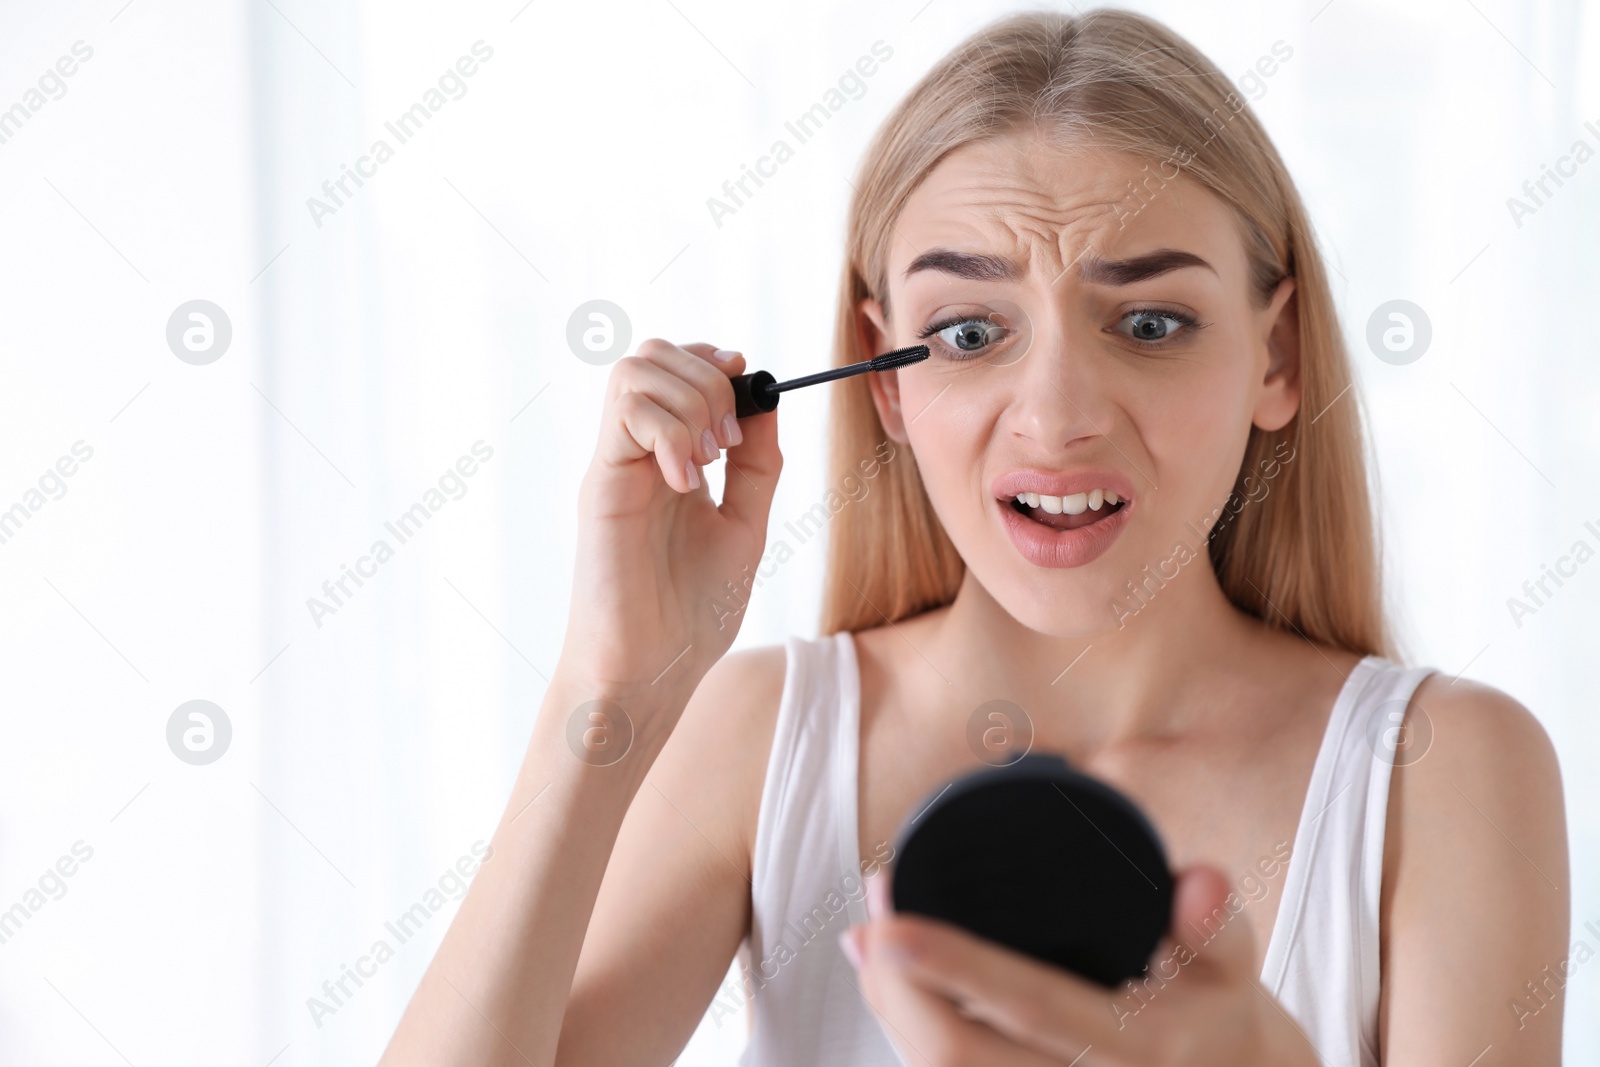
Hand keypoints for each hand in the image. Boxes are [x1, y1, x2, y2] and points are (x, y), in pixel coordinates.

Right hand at [560, 340, 781, 722]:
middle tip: (727, 444)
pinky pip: (625, 416)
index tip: (749, 390)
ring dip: (689, 403)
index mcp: (667, 458)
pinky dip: (669, 434)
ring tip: (707, 464)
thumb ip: (757, 465)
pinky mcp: (602, 488)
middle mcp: (635, 454)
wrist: (651, 673)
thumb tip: (768, 397)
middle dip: (706, 378)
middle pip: (651, 353)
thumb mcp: (744, 526)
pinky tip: (686, 483)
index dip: (714, 361)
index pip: (675, 366)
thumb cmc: (688, 616)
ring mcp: (615, 467)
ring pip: (634, 371)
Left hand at [842, 866, 1320, 1066]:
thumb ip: (1213, 922)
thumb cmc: (1212, 1010)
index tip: (892, 920)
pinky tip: (888, 985)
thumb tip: (1201, 882)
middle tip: (873, 905)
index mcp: (1139, 1047)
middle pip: (954, 1055)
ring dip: (890, 1005)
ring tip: (869, 935)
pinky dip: (907, 1029)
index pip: (1031, 1005)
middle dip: (893, 983)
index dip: (952, 964)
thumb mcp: (1229, 964)